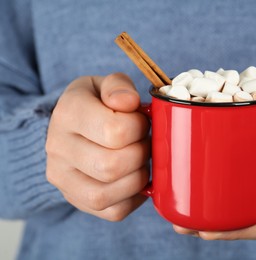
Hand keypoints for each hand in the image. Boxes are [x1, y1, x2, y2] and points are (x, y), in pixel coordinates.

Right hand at [46, 73, 149, 220]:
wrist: (72, 129)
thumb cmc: (96, 105)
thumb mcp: (103, 85)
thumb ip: (118, 86)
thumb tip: (128, 102)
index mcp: (68, 113)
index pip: (115, 130)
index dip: (140, 127)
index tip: (140, 121)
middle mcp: (58, 148)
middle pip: (112, 166)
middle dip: (141, 154)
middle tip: (144, 142)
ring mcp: (63, 178)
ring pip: (110, 194)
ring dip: (138, 177)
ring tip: (140, 160)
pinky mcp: (76, 199)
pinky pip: (114, 212)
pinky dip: (133, 197)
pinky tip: (134, 177)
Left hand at [174, 107, 255, 238]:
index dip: (238, 231)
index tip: (207, 230)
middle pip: (251, 224)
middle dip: (217, 227)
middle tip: (182, 224)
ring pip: (244, 210)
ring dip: (214, 214)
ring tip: (180, 214)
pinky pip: (243, 191)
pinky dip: (221, 193)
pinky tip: (199, 192)